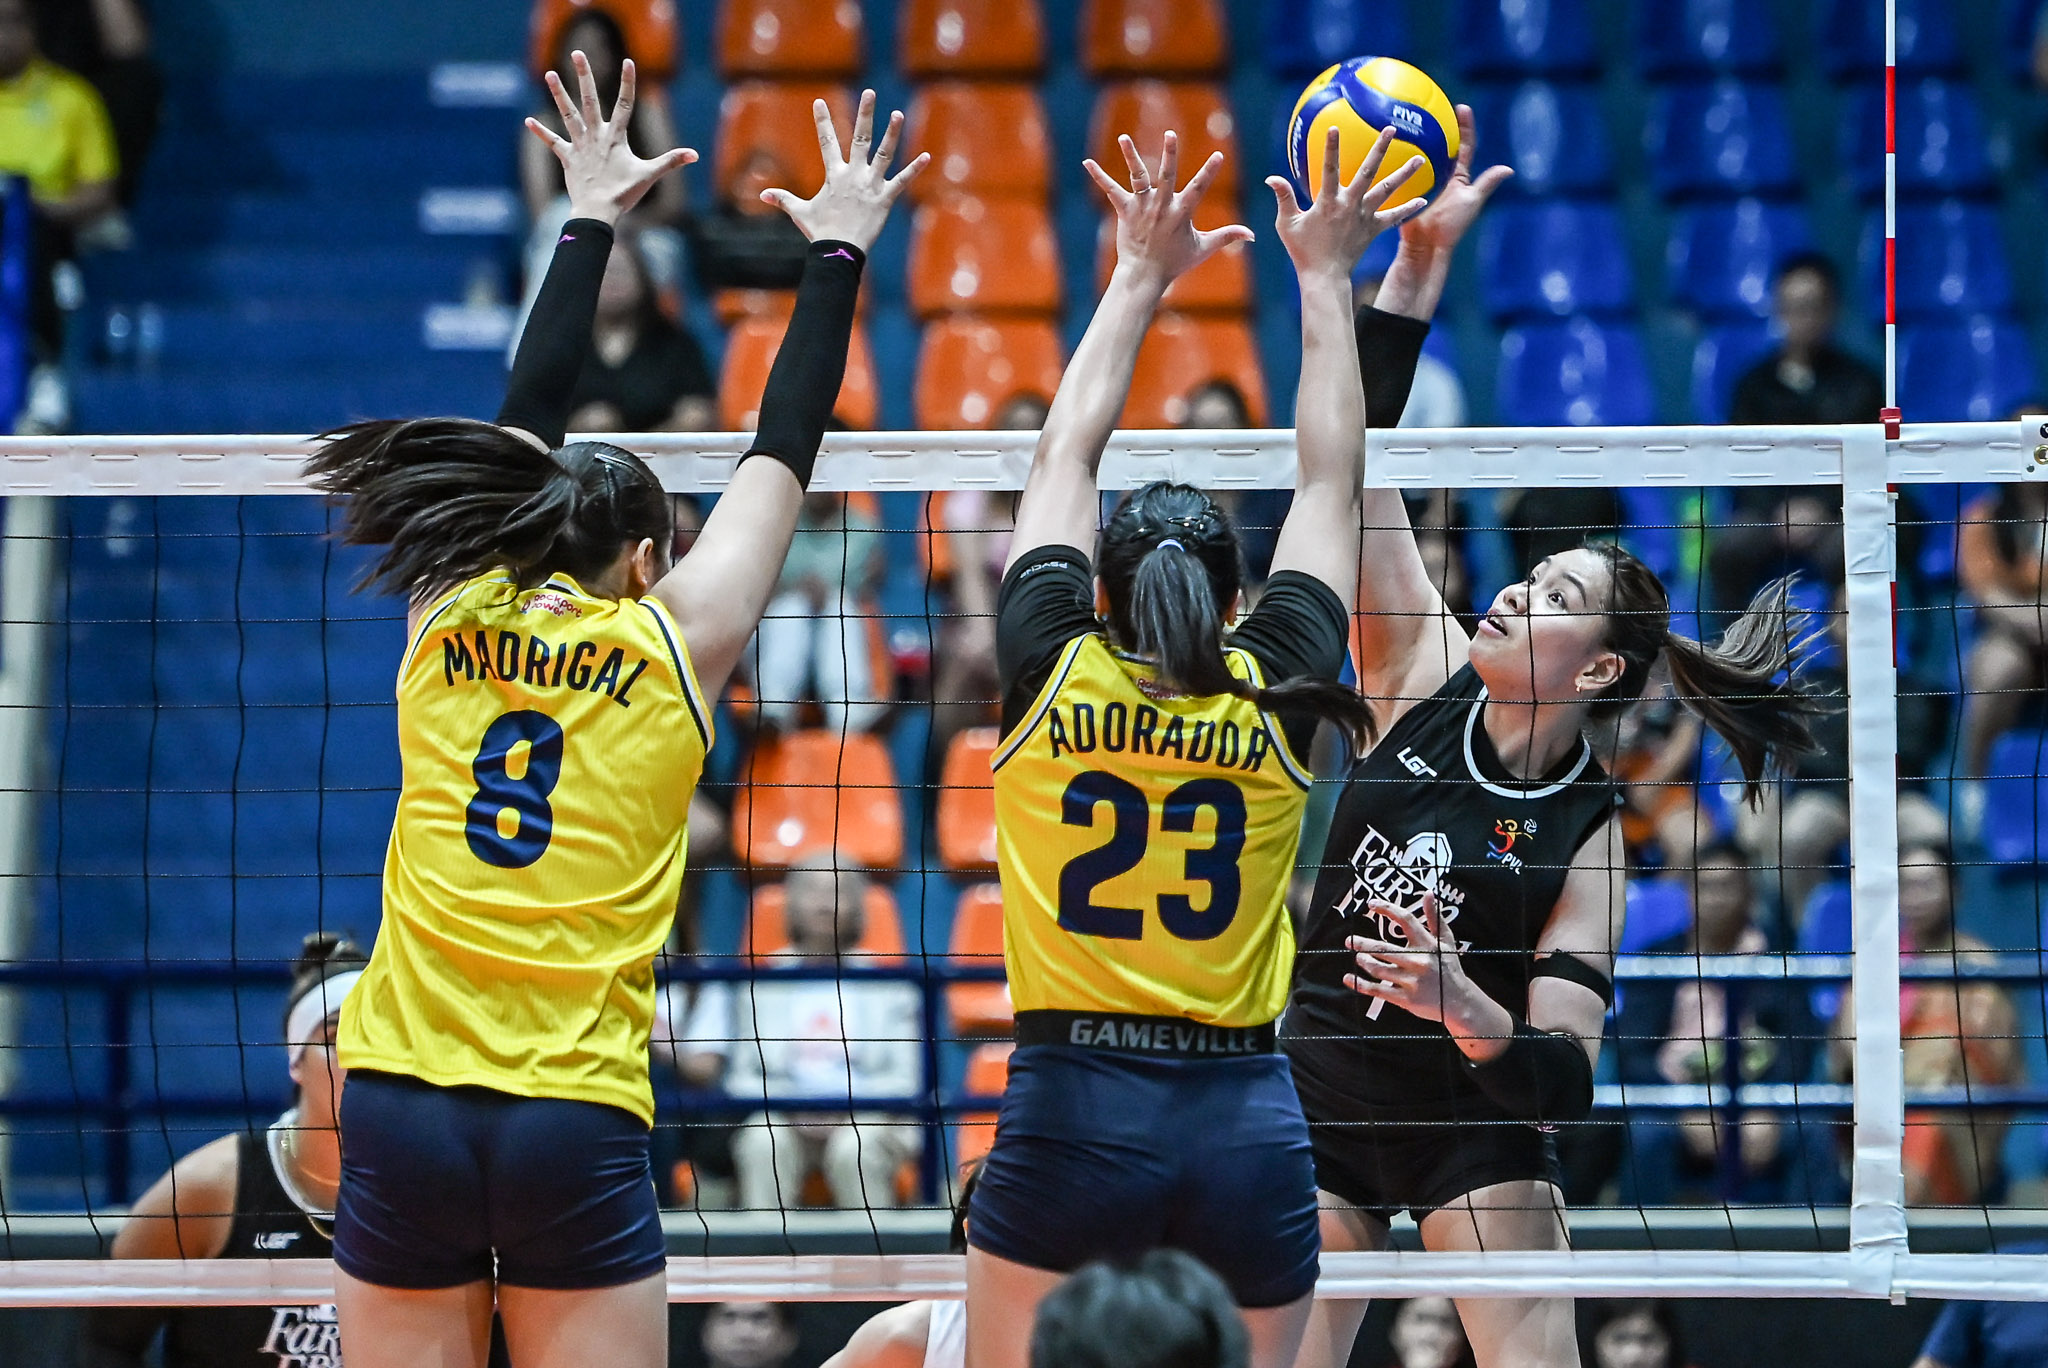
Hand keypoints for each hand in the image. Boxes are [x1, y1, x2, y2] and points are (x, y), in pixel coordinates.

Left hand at [526, 52, 696, 224]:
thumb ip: (671, 161)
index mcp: (616, 137)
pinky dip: (541, 132)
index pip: (624, 103)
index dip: (627, 82)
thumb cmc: (624, 194)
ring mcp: (580, 145)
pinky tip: (528, 121)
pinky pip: (553, 142)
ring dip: (558, 94)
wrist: (597, 211)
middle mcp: (596, 135)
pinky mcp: (568, 158)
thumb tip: (694, 155)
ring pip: (567, 114)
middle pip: (589, 99)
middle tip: (577, 53)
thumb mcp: (649, 176)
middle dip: (583, 75)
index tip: (628, 62)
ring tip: (549, 74)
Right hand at [761, 90, 928, 250]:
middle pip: (860, 138)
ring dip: (892, 134)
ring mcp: (871, 185)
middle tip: (869, 92)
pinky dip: (915, 170)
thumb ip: (783, 199)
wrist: (838, 252)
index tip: (820, 101)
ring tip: (897, 114)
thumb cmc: (820, 233)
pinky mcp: (885, 199)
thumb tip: (762, 194)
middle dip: (864, 114)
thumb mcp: (800, 212)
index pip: (826, 141)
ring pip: (884, 154)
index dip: (822, 121)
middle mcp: (854, 175)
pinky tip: (927, 156)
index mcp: (834, 175)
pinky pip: (902, 182)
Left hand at [1085, 132, 1252, 292]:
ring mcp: (1142, 208)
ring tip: (1123, 138)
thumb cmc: (1175, 262)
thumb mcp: (1203, 248)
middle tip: (1171, 135)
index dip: (1209, 173)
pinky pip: (1111, 190)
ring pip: (1137, 177)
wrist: (1144, 275)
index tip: (1219, 156)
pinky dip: (1099, 177)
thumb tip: (1252, 235)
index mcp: (1181, 213)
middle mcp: (1161, 207)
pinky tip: (1087, 163)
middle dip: (1169, 155)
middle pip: (1166, 176)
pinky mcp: (1125, 211)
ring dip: (1131, 157)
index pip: (1198, 189)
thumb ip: (1227, 236)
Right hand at [1264, 125, 1426, 281]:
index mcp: (1328, 202)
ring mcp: (1364, 216)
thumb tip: (1271, 178)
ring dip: (1404, 174)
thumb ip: (1283, 199)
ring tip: (1420, 159)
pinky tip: (1423, 200)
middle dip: (1380, 149)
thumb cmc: (1303, 251)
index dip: (1331, 148)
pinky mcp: (1373, 229)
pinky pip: (1393, 218)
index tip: (1334, 128)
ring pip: (1387, 190)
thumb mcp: (1287, 225)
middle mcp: (1349, 205)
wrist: (1325, 277)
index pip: (1329, 168)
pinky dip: (1407, 209)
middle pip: (1368, 171)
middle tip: (1391, 129)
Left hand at [1342, 892, 1480, 1028]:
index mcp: (1427, 945)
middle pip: (1383, 948)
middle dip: (1362, 944)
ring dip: (1364, 962)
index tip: (1371, 904)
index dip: (1387, 909)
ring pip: (1378, 969)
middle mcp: (1418, 961)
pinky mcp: (1405, 999)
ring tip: (1359, 958)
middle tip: (1349, 941)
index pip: (1406, 920)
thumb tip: (1428, 893)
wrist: (1460, 1003)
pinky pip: (1378, 990)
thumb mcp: (1447, 942)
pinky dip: (1360, 984)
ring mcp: (1411, 981)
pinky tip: (1348, 978)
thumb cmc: (1450, 969)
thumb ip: (1435, 918)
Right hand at [1395, 105, 1512, 257]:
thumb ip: (1487, 184)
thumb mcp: (1471, 201)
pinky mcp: (1407, 191)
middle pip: (1442, 147)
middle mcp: (1442, 179)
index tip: (1462, 108)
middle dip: (1441, 127)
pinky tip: (1389, 147)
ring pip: (1421, 157)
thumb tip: (1508, 169)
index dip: (1465, 127)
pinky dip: (1397, 160)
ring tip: (1410, 121)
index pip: (1464, 147)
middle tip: (1435, 107)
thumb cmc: (1451, 227)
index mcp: (1459, 179)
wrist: (1425, 247)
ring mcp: (1423, 184)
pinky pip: (1401, 171)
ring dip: (1417, 140)